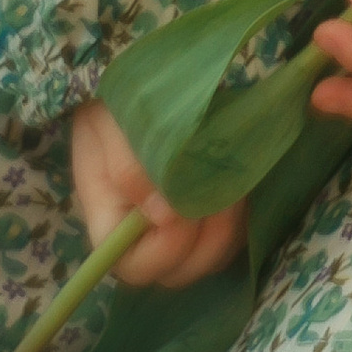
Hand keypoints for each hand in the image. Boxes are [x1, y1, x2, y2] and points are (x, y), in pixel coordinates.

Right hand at [69, 97, 247, 290]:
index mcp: (109, 222)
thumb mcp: (112, 126)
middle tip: (219, 194)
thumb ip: (131, 169)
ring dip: (228, 226)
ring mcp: (178, 227)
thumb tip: (166, 217)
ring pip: (212, 257)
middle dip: (204, 240)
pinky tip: (241, 181)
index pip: (135, 268)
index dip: (163, 250)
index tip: (181, 209)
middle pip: (179, 272)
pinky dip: (242, 215)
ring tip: (232, 182)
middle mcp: (144, 235)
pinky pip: (233, 234)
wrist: (142, 79)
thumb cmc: (117, 101)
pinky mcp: (208, 211)